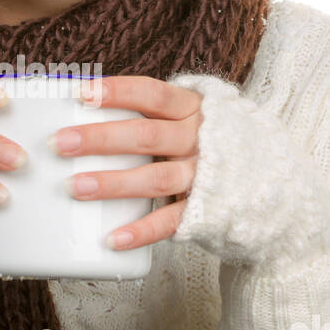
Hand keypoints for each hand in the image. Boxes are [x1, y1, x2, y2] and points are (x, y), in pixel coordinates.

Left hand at [48, 76, 203, 248]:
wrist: (269, 180)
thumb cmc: (212, 142)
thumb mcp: (190, 117)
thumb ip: (151, 113)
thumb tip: (87, 105)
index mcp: (193, 109)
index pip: (153, 93)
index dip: (117, 92)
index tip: (81, 93)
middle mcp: (200, 139)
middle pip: (146, 135)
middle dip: (99, 139)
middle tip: (60, 143)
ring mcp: (205, 175)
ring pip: (154, 178)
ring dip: (112, 183)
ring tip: (75, 187)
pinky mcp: (206, 209)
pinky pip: (170, 221)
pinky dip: (140, 231)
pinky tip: (111, 238)